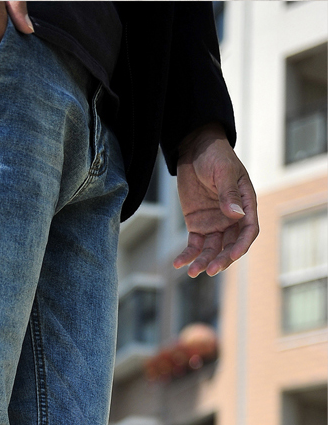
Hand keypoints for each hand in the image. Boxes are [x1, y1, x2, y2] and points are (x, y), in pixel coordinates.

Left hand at [174, 123, 258, 276]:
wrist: (195, 149)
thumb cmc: (214, 156)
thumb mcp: (223, 171)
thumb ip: (228, 193)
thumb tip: (235, 214)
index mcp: (245, 204)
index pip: (249, 230)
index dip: (242, 245)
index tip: (232, 255)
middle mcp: (232, 218)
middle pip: (230, 245)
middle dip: (222, 259)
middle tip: (210, 271)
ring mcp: (215, 223)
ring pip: (212, 249)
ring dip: (204, 261)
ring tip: (192, 272)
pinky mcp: (198, 225)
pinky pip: (195, 245)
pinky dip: (188, 255)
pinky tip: (178, 264)